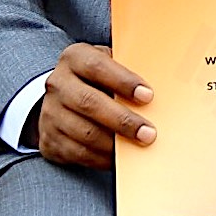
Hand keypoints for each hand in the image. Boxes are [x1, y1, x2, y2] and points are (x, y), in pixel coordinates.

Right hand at [34, 42, 155, 168]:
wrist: (64, 97)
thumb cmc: (101, 78)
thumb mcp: (112, 63)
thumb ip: (132, 67)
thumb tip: (166, 78)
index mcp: (75, 58)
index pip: (97, 66)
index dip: (123, 81)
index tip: (148, 96)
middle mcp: (57, 84)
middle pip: (89, 103)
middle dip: (123, 120)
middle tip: (149, 133)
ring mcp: (50, 112)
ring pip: (83, 132)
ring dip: (114, 143)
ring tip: (139, 146)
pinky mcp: (49, 138)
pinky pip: (77, 152)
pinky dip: (101, 158)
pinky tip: (121, 158)